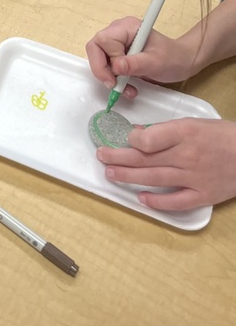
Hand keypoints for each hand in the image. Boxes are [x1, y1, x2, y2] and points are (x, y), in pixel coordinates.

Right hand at [85, 17, 196, 98]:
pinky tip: (127, 87)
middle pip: (95, 49)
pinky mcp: (119, 53)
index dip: (106, 61)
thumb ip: (135, 64)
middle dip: (102, 70)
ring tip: (126, 89)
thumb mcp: (155, 63)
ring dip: (109, 77)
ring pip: (99, 59)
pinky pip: (108, 66)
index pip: (102, 41)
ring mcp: (117, 43)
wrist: (183, 61)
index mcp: (126, 27)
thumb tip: (115, 67)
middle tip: (113, 85)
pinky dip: (114, 79)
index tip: (117, 77)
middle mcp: (118, 31)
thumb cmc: (173, 58)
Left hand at [97, 118, 235, 209]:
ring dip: (128, 176)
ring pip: (154, 178)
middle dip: (118, 157)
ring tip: (110, 173)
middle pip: (145, 159)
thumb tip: (138, 135)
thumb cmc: (223, 136)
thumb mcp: (194, 123)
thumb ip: (166, 130)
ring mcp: (195, 178)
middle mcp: (187, 156)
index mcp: (185, 133)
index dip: (131, 140)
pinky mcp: (203, 195)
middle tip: (101, 156)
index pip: (149, 139)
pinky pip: (176, 202)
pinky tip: (141, 198)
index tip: (123, 138)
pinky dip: (157, 202)